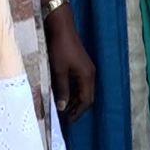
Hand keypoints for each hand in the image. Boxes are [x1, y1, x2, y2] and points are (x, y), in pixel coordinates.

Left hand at [44, 4, 96, 121]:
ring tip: (62, 108)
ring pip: (83, 90)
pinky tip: (63, 94)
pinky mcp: (80, 65)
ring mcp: (86, 69)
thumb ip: (62, 89)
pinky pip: (79, 83)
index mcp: (87, 77)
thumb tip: (63, 107)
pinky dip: (73, 91)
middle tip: (64, 118)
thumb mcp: (59, 71)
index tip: (68, 121)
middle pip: (87, 97)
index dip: (78, 112)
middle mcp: (90, 74)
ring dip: (74, 100)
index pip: (87, 101)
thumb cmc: (60, 49)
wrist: (61, 28)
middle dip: (77, 108)